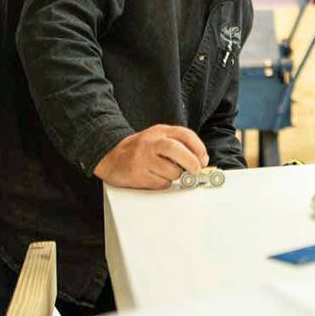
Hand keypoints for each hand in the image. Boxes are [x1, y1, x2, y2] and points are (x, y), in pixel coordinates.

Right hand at [94, 125, 208, 189]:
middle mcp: (151, 142)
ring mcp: (142, 158)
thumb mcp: (159, 138)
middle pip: (177, 150)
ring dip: (175, 176)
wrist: (111, 157)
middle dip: (191, 163)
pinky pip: (160, 183)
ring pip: (171, 171)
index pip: (185, 135)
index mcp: (160, 131)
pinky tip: (155, 177)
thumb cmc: (140, 149)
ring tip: (167, 173)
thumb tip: (201, 160)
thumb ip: (179, 144)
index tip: (203, 159)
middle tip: (195, 170)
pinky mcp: (137, 175)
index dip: (199, 148)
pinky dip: (164, 184)